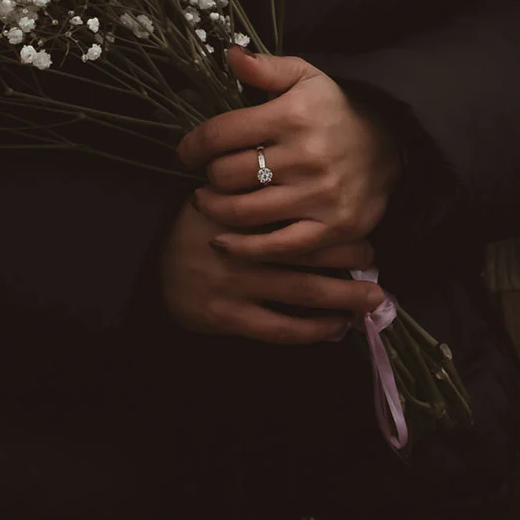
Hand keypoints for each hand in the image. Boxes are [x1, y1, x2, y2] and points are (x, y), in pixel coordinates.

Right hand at [157, 196, 380, 343]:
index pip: (300, 213)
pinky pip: (278, 328)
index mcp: (243, 208)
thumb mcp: (222, 191)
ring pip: (303, 292)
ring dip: (343, 298)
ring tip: (371, 300)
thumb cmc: (194, 222)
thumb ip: (259, 190)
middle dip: (352, 258)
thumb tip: (315, 191)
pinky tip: (335, 328)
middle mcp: (241, 244)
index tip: (363, 225)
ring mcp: (233, 283)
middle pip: (310, 250)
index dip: (338, 223)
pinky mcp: (225, 316)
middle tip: (377, 262)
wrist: (142, 260)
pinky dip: (312, 329)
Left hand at [176, 48, 402, 255]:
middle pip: (226, 175)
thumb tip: (230, 54)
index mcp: (292, 115)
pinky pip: (274, 247)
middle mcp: (305, 156)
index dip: (192, 146)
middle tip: (209, 176)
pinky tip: (222, 240)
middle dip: (209, 176)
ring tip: (208, 202)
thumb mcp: (306, 77)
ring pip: (241, 212)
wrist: (392, 144)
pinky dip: (242, 248)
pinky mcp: (332, 228)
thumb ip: (266, 68)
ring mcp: (319, 195)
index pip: (219, 134)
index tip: (186, 152)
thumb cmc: (337, 110)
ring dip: (215, 209)